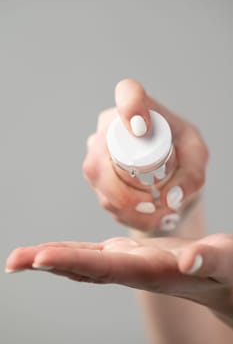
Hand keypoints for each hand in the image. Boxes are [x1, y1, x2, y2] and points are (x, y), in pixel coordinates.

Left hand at [5, 234, 232, 326]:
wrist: (222, 280)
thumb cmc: (226, 270)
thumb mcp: (224, 261)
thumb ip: (208, 261)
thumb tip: (188, 261)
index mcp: (154, 271)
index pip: (108, 268)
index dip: (75, 262)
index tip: (42, 258)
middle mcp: (134, 270)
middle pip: (87, 267)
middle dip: (50, 262)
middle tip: (14, 260)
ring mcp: (129, 264)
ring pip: (85, 262)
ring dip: (52, 259)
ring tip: (20, 258)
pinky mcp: (129, 257)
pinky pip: (94, 255)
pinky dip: (69, 252)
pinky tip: (49, 254)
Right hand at [83, 79, 207, 231]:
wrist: (165, 172)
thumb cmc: (181, 154)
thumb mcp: (196, 159)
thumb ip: (191, 176)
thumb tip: (168, 198)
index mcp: (139, 107)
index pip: (128, 94)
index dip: (130, 108)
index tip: (143, 129)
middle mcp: (110, 126)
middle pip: (103, 155)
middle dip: (129, 190)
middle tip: (155, 204)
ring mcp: (96, 151)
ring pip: (100, 182)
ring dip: (130, 206)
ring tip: (156, 211)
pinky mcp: (93, 174)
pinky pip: (104, 198)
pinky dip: (127, 213)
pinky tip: (145, 213)